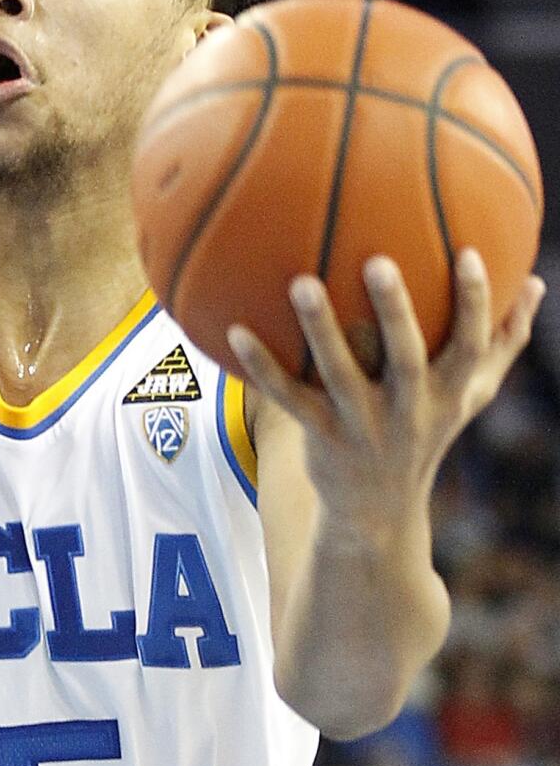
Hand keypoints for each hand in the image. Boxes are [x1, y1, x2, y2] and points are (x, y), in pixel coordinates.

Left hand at [227, 250, 545, 534]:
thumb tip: (536, 280)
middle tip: (377, 259)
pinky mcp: (321, 438)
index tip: (470, 254)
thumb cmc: (428, 430)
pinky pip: (288, 398)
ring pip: (340, 373)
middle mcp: (410, 410)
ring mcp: (363, 426)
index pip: (471, 343)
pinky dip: (262, 367)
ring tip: (301, 282)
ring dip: (320, 329)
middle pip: (406, 356)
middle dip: (395, 309)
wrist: (380, 512)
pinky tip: (236, 330)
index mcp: (450, 392)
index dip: (475, 302)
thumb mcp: (471, 394)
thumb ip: (503, 340)